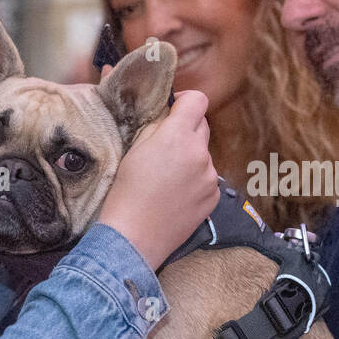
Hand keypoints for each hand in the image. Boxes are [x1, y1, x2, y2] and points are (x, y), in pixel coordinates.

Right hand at [97, 89, 218, 271]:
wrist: (133, 238)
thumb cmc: (124, 194)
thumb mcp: (132, 150)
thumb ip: (154, 126)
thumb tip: (166, 114)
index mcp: (177, 136)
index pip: (198, 101)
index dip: (185, 102)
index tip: (174, 111)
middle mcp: (200, 152)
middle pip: (202, 126)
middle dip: (185, 131)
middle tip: (163, 149)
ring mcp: (210, 176)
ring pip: (203, 155)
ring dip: (190, 159)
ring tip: (166, 181)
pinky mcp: (214, 196)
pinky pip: (207, 178)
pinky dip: (194, 182)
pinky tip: (174, 196)